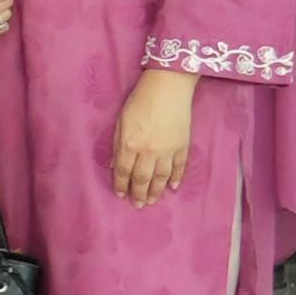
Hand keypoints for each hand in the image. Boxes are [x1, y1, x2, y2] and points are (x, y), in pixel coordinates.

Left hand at [121, 68, 199, 202]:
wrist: (167, 89)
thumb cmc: (139, 102)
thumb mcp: (120, 122)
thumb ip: (117, 145)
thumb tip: (113, 165)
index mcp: (129, 144)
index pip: (123, 171)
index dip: (121, 185)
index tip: (120, 195)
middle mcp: (148, 151)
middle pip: (142, 178)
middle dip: (139, 194)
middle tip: (138, 205)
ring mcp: (167, 150)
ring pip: (161, 177)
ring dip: (156, 191)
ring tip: (152, 201)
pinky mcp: (183, 146)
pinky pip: (179, 167)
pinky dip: (176, 178)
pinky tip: (173, 187)